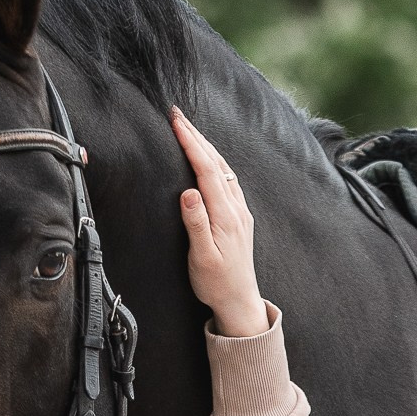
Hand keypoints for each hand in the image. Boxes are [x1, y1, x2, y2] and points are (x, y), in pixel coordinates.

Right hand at [171, 107, 266, 337]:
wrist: (239, 301)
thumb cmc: (216, 283)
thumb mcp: (202, 257)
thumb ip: (196, 224)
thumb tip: (188, 192)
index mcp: (225, 215)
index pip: (206, 170)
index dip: (191, 144)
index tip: (176, 123)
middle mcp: (236, 208)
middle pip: (216, 162)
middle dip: (197, 136)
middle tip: (177, 114)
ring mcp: (240, 211)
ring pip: (224, 168)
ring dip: (206, 145)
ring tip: (188, 129)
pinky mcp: (240, 217)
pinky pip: (228, 179)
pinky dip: (215, 161)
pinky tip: (209, 159)